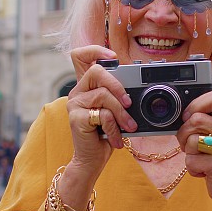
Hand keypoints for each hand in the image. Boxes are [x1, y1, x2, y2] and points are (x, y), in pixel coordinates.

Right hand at [66, 45, 137, 172]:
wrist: (92, 160)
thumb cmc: (105, 135)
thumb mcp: (115, 113)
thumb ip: (119, 98)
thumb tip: (137, 92)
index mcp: (87, 87)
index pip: (80, 56)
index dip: (95, 50)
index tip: (113, 58)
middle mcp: (77, 92)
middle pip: (96, 71)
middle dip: (117, 86)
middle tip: (129, 103)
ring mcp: (74, 104)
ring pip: (103, 95)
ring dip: (121, 113)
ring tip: (129, 126)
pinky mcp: (76, 118)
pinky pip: (103, 115)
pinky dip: (115, 128)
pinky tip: (116, 139)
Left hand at [176, 89, 211, 204]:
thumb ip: (201, 122)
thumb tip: (178, 113)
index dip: (196, 105)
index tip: (188, 117)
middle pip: (195, 119)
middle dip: (184, 134)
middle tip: (190, 146)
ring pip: (191, 141)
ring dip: (188, 153)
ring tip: (200, 158)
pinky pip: (191, 161)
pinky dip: (192, 169)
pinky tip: (204, 171)